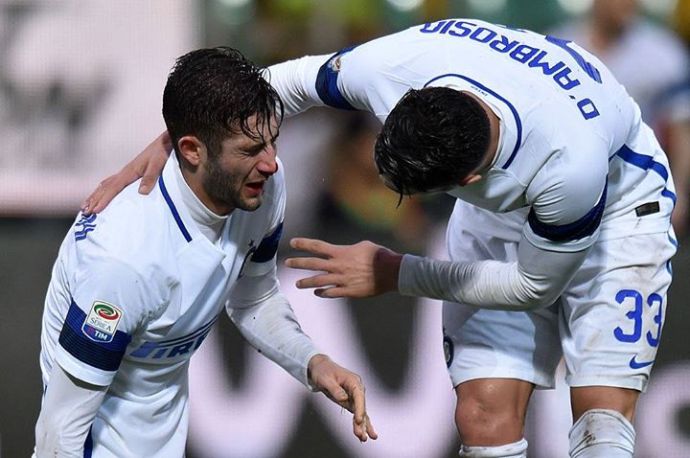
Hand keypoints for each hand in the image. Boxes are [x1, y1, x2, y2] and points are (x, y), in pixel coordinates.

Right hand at [81, 132, 171, 213]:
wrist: (164, 142)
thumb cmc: (162, 152)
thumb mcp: (158, 164)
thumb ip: (150, 177)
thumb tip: (141, 192)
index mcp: (130, 171)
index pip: (113, 188)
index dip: (104, 199)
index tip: (96, 210)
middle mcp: (125, 172)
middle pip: (105, 187)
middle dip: (94, 199)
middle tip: (85, 212)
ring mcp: (127, 172)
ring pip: (106, 185)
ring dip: (96, 195)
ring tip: (87, 206)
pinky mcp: (131, 172)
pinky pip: (113, 183)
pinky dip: (104, 190)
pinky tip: (103, 194)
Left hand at [285, 237, 402, 297]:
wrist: (390, 271)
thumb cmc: (379, 255)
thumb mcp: (363, 246)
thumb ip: (349, 250)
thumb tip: (345, 252)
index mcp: (341, 252)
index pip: (317, 246)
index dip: (303, 244)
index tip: (292, 242)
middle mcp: (338, 266)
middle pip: (313, 264)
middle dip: (298, 263)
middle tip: (287, 263)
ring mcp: (342, 279)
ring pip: (318, 281)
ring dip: (306, 282)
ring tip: (297, 284)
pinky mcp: (348, 291)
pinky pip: (331, 293)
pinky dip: (322, 293)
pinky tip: (317, 293)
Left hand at [307, 354, 377, 441]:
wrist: (320, 368)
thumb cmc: (323, 372)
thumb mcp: (326, 379)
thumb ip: (335, 389)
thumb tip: (344, 398)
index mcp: (353, 381)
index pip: (359, 396)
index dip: (360, 409)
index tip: (358, 420)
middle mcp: (357, 389)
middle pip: (361, 407)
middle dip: (361, 421)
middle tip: (361, 435)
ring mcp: (355, 396)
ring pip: (360, 412)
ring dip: (362, 425)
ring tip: (364, 438)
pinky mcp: (351, 401)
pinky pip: (356, 413)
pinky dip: (359, 424)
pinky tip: (362, 434)